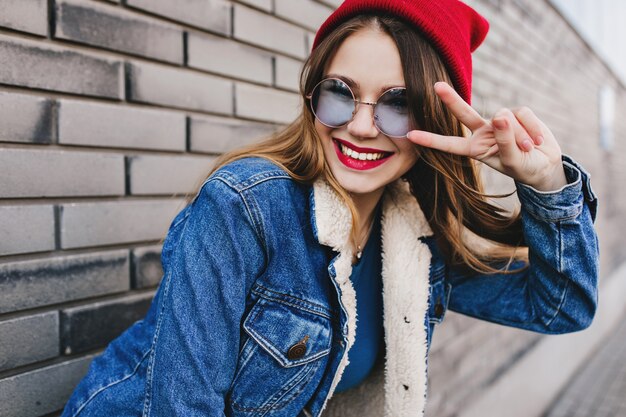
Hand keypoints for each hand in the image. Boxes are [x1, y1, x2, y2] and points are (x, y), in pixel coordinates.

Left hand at [406, 82, 566, 191]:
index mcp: (475, 149)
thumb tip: (500, 114)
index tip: (410, 135)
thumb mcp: (513, 160)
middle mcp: (483, 132)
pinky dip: (533, 128)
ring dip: (521, 135)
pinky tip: (538, 140)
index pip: (449, 144)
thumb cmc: (524, 167)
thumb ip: (505, 140)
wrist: (545, 165)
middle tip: (436, 86)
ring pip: (506, 117)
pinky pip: (523, 114)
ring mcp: (499, 121)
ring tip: (529, 148)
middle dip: (451, 99)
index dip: (431, 140)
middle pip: (464, 113)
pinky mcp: (517, 112)